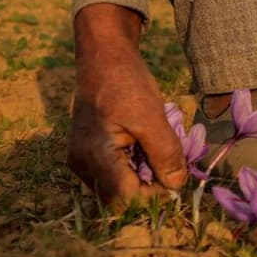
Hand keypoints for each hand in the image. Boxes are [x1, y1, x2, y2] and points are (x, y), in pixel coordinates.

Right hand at [67, 4, 187, 207]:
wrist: (103, 57)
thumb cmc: (126, 82)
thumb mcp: (152, 116)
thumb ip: (165, 153)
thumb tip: (176, 186)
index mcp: (95, 157)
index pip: (127, 200)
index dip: (154, 196)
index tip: (174, 176)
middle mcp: (82, 165)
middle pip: (120, 199)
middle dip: (149, 187)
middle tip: (168, 162)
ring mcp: (81, 161)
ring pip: (116, 189)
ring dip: (141, 177)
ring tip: (154, 149)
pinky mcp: (86, 154)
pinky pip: (111, 174)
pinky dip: (132, 167)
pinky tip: (143, 146)